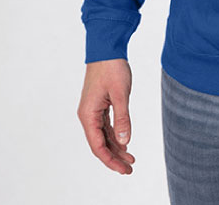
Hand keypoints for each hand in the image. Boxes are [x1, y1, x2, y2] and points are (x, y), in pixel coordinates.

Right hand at [77, 58, 135, 173]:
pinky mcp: (99, 105)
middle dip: (114, 157)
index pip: (97, 145)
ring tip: (130, 158)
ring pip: (103, 136)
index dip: (110, 160)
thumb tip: (125, 141)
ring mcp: (93, 110)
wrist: (106, 48)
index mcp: (88, 114)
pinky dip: (115, 135)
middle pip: (100, 143)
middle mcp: (87, 115)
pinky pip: (106, 126)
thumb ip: (122, 118)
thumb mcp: (120, 93)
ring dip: (116, 147)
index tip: (124, 169)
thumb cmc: (112, 68)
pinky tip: (124, 142)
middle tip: (130, 168)